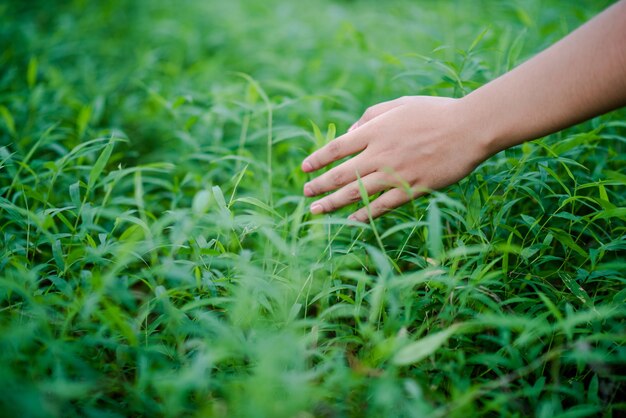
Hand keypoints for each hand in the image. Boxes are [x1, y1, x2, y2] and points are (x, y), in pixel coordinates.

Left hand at [301, 96, 488, 221]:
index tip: (304, 169)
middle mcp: (379, 153)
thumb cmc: (434, 112)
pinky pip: (381, 206)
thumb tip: (348, 133)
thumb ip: (369, 117)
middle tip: (305, 193)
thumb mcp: (398, 104)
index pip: (336, 148)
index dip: (317, 160)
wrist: (469, 128)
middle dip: (319, 185)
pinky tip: (351, 220)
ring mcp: (395, 173)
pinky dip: (364, 214)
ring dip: (332, 203)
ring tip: (316, 211)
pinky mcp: (412, 189)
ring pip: (356, 193)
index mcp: (375, 131)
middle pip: (340, 174)